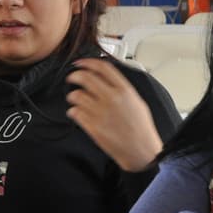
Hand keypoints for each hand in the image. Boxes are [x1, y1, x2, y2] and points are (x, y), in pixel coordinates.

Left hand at [65, 57, 162, 171]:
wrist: (140, 150)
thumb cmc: (140, 128)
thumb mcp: (136, 101)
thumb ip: (121, 88)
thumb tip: (106, 78)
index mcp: (124, 90)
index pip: (103, 68)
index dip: (88, 62)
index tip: (80, 63)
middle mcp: (112, 98)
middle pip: (85, 78)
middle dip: (74, 75)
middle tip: (71, 78)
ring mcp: (101, 112)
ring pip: (76, 95)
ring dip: (72, 96)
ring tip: (75, 99)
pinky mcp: (92, 126)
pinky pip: (74, 112)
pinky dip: (73, 111)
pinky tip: (77, 113)